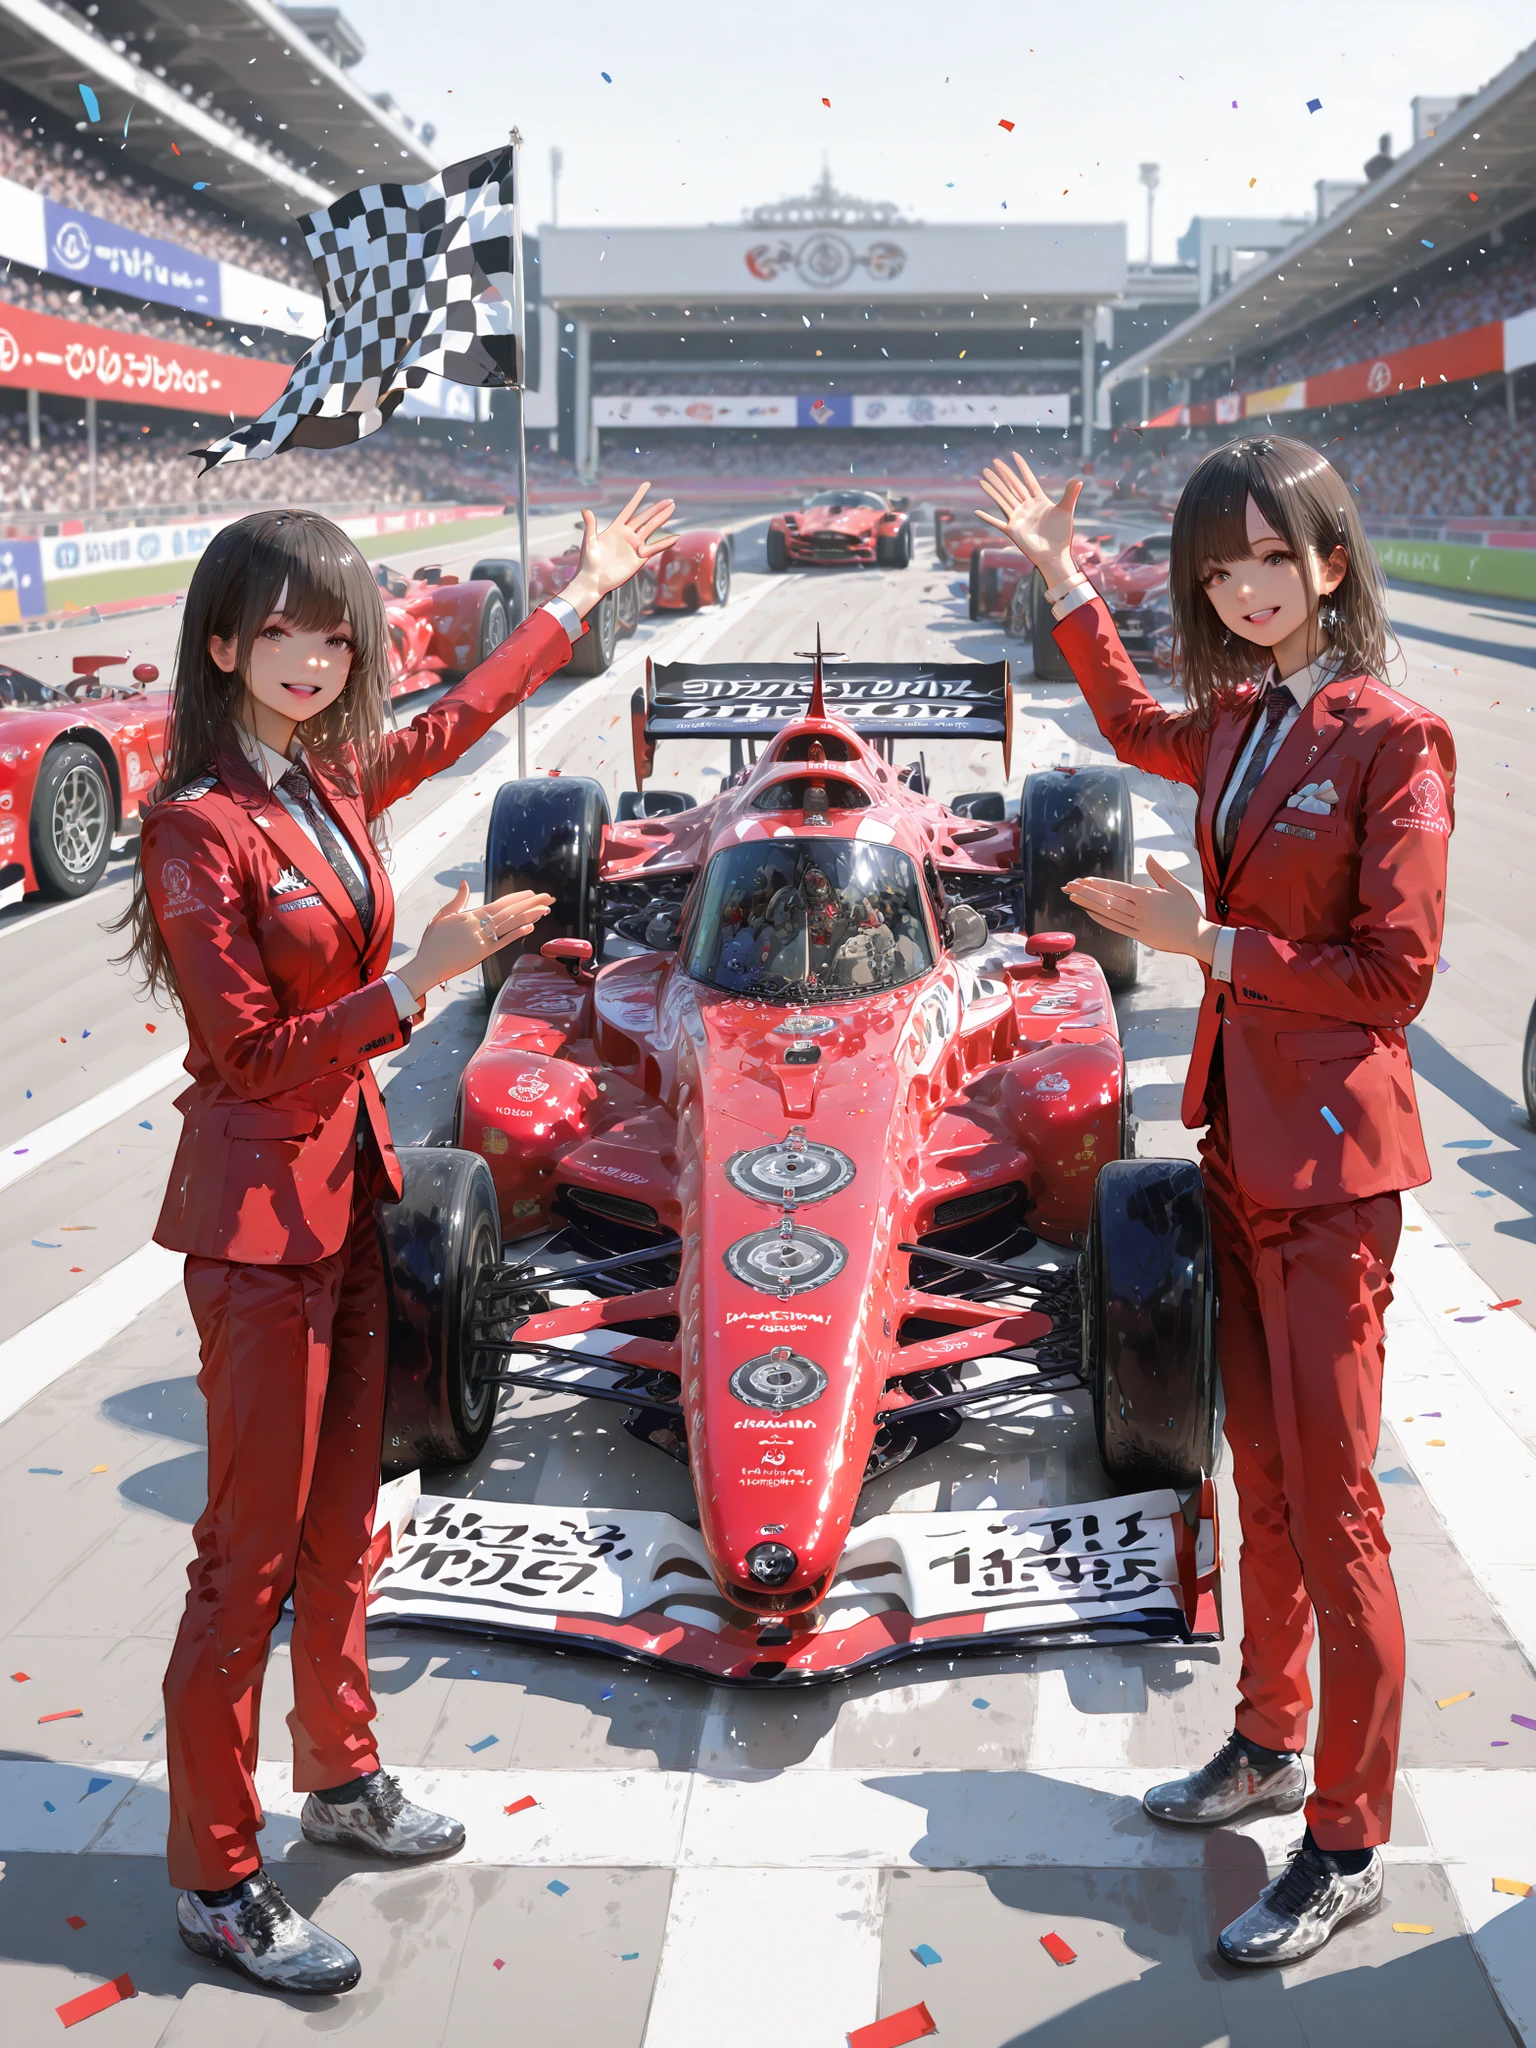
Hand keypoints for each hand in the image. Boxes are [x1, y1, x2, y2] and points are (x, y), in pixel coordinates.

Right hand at [400, 880, 553, 1000]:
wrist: (428, 965)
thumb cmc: (432, 942)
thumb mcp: (441, 916)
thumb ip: (457, 900)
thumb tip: (464, 883)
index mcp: (470, 915)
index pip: (499, 903)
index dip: (518, 897)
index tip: (532, 893)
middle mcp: (479, 925)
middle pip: (510, 911)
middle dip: (531, 903)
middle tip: (548, 897)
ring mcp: (483, 939)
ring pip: (511, 924)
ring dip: (530, 916)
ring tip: (545, 909)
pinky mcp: (483, 953)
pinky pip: (504, 941)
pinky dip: (518, 933)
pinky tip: (531, 927)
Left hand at [560, 482, 677, 616]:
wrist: (594, 580)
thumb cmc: (589, 561)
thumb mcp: (589, 541)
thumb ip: (591, 525)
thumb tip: (586, 510)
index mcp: (616, 528)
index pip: (630, 508)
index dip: (638, 497)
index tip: (647, 485)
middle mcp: (627, 535)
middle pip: (645, 517)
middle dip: (656, 508)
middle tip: (669, 500)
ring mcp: (634, 546)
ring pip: (651, 529)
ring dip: (661, 519)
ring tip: (672, 509)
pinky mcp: (640, 559)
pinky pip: (655, 548)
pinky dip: (665, 543)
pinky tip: (675, 537)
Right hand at [974, 453, 1082, 586]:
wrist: (1054, 554)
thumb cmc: (1061, 534)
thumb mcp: (1066, 511)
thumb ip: (1070, 494)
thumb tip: (1078, 479)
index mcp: (1039, 500)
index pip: (1029, 480)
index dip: (1022, 468)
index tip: (1015, 455)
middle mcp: (1026, 507)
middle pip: (1012, 487)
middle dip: (1003, 474)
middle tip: (993, 462)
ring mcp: (1018, 518)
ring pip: (1003, 499)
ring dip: (993, 489)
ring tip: (983, 478)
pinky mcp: (1012, 531)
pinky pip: (997, 523)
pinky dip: (987, 518)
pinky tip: (977, 512)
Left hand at [1061, 854, 1217, 964]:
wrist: (1198, 938)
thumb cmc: (1189, 912)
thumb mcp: (1177, 887)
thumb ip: (1160, 873)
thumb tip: (1148, 857)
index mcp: (1148, 897)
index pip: (1117, 888)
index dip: (1098, 884)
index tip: (1082, 880)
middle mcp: (1140, 911)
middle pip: (1108, 900)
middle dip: (1086, 893)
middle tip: (1068, 887)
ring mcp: (1138, 925)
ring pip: (1109, 913)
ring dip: (1089, 905)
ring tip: (1073, 898)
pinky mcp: (1140, 937)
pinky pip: (1117, 928)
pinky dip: (1103, 921)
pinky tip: (1090, 914)